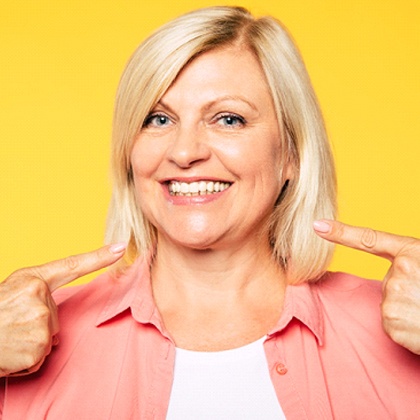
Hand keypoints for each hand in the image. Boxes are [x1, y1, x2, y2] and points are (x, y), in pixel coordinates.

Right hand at [0, 243, 125, 376]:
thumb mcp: (12, 291)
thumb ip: (39, 292)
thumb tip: (55, 311)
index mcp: (33, 280)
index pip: (73, 265)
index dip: (99, 257)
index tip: (121, 246)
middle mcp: (39, 297)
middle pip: (56, 317)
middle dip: (38, 325)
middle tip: (12, 324)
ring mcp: (40, 322)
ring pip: (50, 338)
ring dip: (32, 343)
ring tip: (10, 337)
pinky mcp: (37, 347)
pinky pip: (41, 357)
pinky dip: (26, 359)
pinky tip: (11, 351)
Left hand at [314, 220, 419, 354]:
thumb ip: (411, 265)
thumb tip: (395, 274)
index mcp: (413, 252)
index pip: (371, 239)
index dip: (341, 232)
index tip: (317, 225)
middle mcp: (402, 270)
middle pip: (388, 282)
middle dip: (406, 292)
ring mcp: (395, 295)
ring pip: (388, 304)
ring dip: (407, 312)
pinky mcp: (392, 321)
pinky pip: (391, 324)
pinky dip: (406, 330)